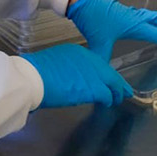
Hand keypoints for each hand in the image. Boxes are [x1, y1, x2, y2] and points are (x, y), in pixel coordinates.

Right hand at [19, 43, 133, 108]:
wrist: (32, 77)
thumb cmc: (35, 72)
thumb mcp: (53, 62)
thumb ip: (65, 68)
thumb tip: (67, 78)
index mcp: (78, 51)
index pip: (96, 64)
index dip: (103, 74)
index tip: (107, 79)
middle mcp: (89, 60)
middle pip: (109, 72)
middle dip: (117, 82)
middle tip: (124, 90)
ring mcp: (94, 74)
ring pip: (112, 84)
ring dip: (115, 93)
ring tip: (117, 99)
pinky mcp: (94, 89)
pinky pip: (107, 95)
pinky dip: (108, 100)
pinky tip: (107, 104)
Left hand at [66, 0, 156, 59]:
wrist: (80, 0)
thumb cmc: (93, 18)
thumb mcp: (98, 43)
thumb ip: (103, 60)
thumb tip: (104, 76)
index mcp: (136, 25)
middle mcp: (138, 18)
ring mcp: (132, 14)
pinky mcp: (125, 13)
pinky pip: (148, 17)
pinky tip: (151, 29)